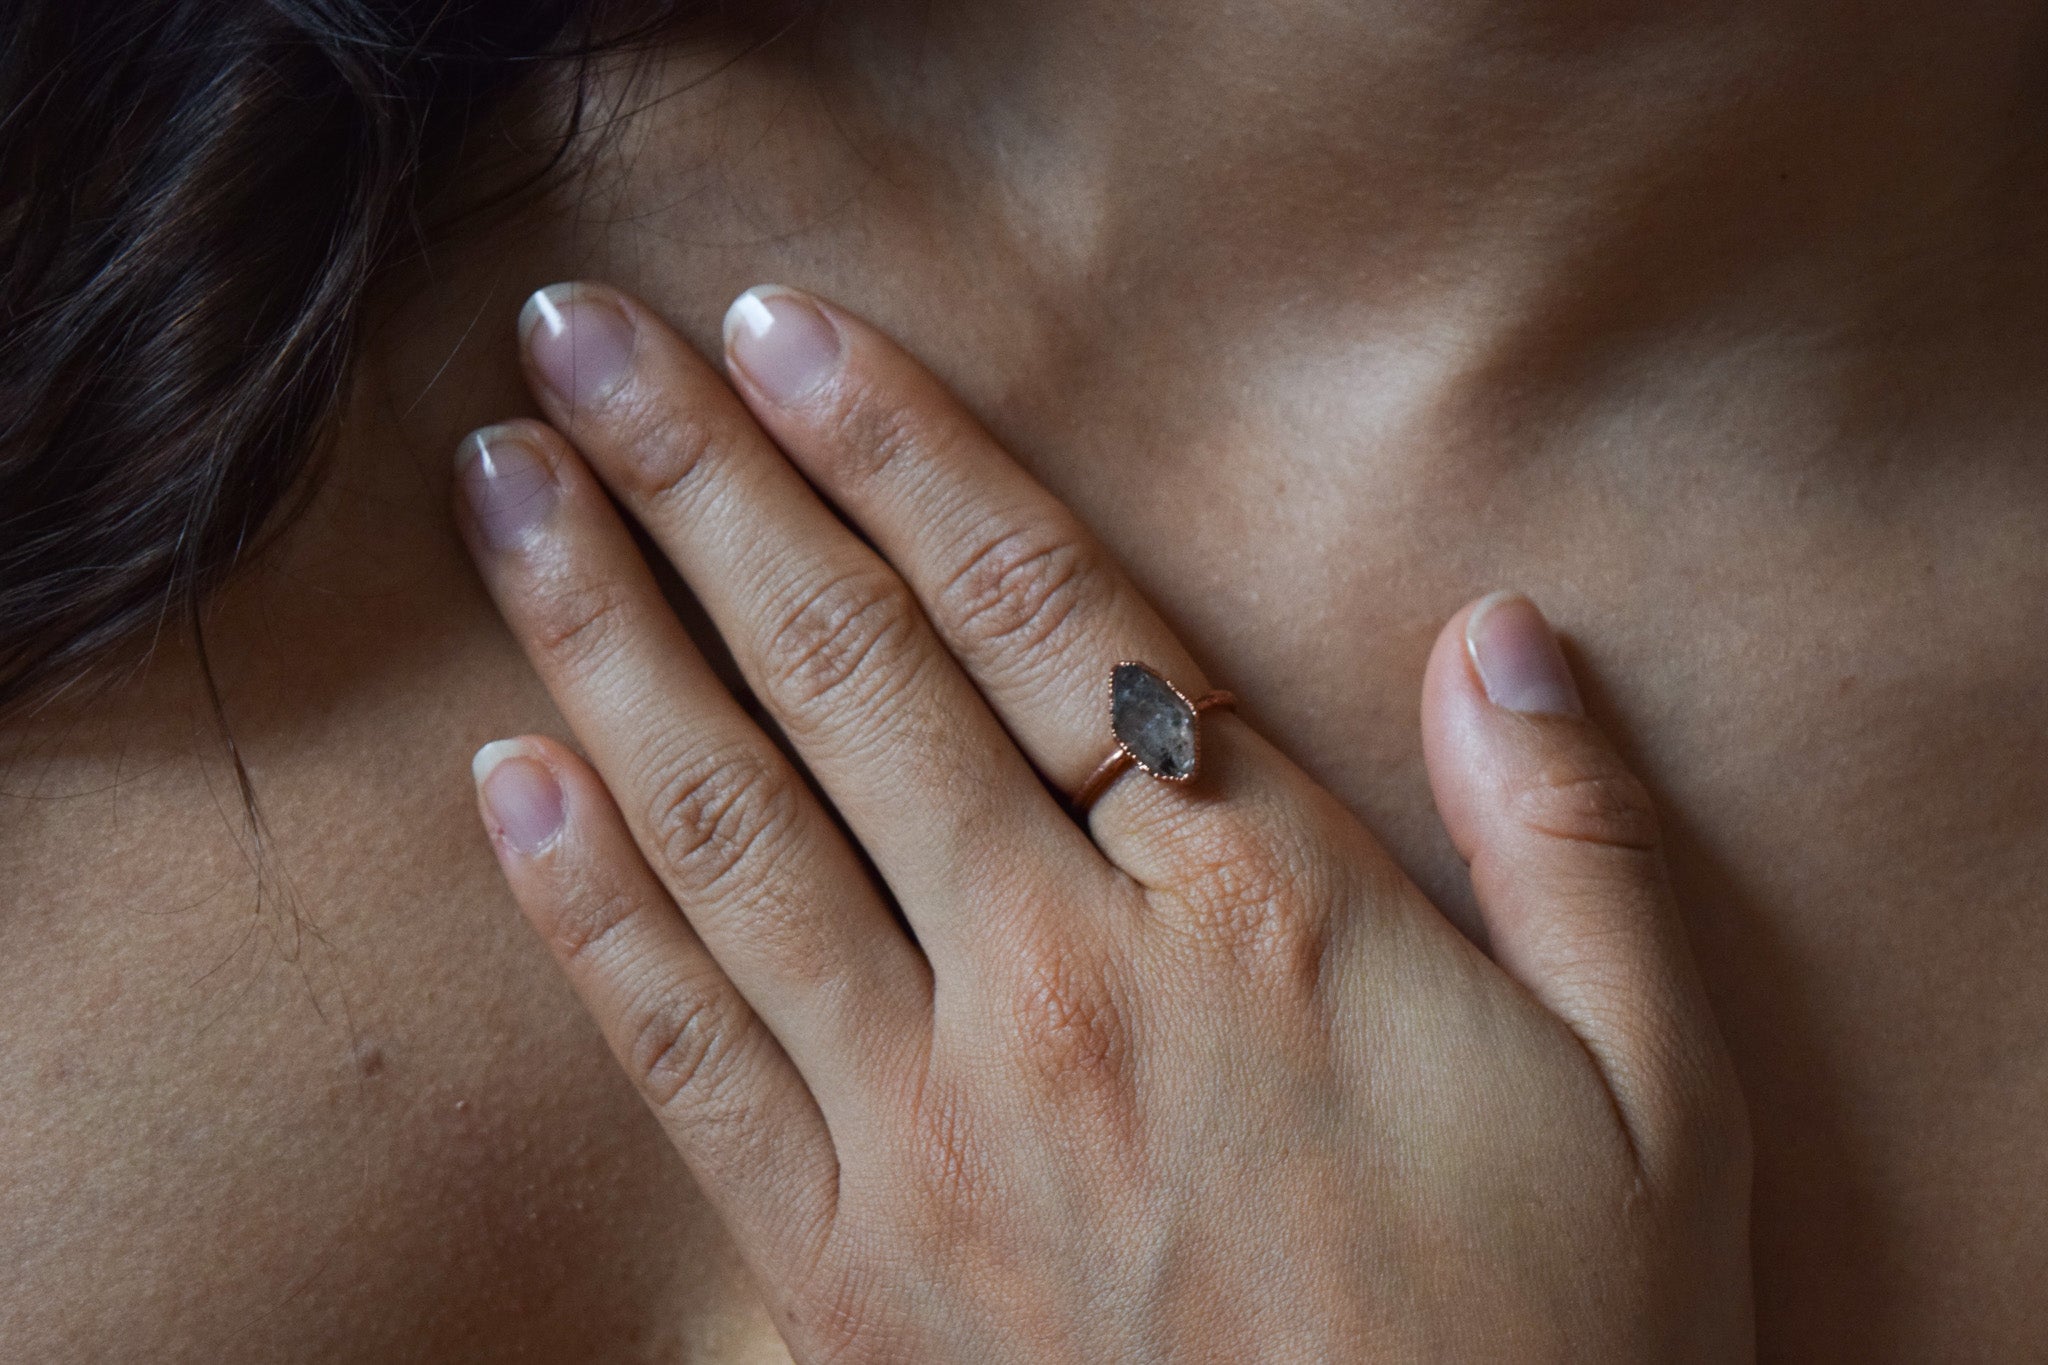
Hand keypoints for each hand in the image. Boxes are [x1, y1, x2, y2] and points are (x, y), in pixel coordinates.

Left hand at [457, 281, 1752, 1360]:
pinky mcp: (848, 1276)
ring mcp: (936, 1131)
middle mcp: (1069, 987)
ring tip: (504, 491)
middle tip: (581, 337)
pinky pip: (687, 1057)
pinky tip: (503, 783)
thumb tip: (1505, 628)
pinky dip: (585, 911)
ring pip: (733, 830)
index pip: (1046, 613)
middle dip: (702, 486)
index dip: (907, 450)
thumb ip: (1576, 842)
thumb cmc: (1555, 1356)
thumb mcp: (1663, 1095)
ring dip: (603, 642)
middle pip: (851, 676)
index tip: (786, 333)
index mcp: (1266, 914)